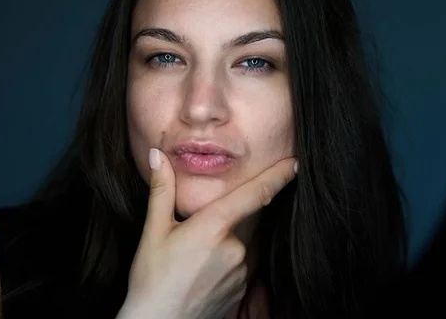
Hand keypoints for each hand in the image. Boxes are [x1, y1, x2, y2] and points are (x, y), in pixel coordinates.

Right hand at [117, 148, 296, 318]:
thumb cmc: (151, 279)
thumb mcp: (153, 231)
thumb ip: (161, 190)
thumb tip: (158, 156)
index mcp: (213, 226)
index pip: (255, 194)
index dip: (277, 177)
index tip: (294, 164)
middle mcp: (235, 248)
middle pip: (242, 221)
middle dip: (225, 221)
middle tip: (195, 239)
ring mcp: (241, 271)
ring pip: (240, 244)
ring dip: (224, 243)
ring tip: (192, 260)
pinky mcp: (241, 290)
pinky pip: (240, 266)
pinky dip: (225, 263)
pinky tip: (201, 274)